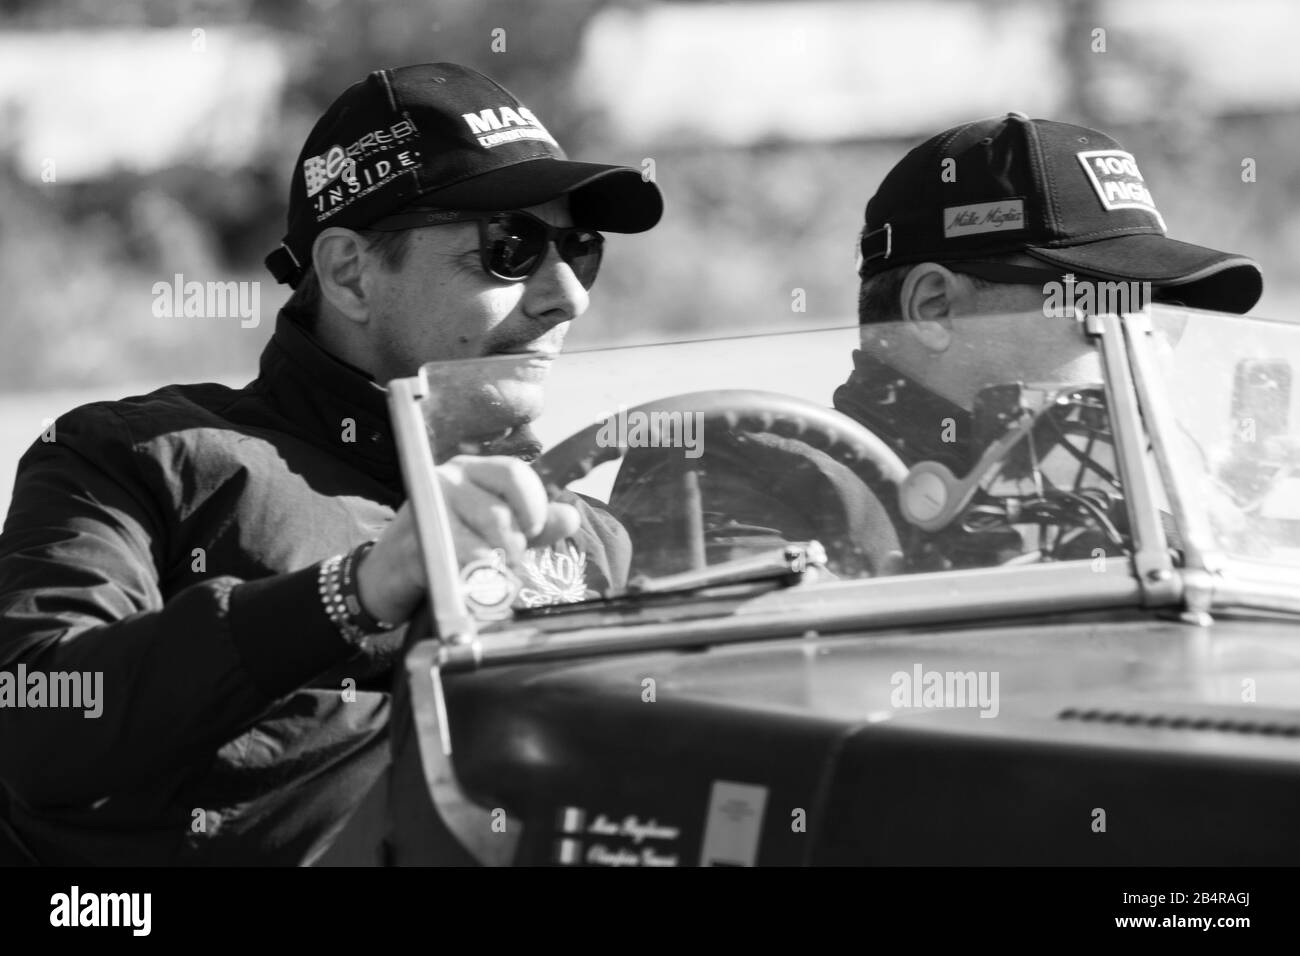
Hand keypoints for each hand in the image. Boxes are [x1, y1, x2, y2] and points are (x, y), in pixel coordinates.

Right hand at [355, 456, 579, 623]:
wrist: (387, 576)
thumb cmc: (446, 549)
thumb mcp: (495, 532)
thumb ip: (533, 525)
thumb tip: (570, 516)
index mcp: (470, 470)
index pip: (515, 473)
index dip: (533, 504)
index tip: (534, 530)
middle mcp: (447, 480)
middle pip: (502, 512)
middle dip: (514, 547)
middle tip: (507, 563)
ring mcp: (430, 508)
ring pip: (486, 539)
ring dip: (497, 566)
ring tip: (488, 574)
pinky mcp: (419, 540)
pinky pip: (465, 561)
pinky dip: (478, 579)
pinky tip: (471, 583)